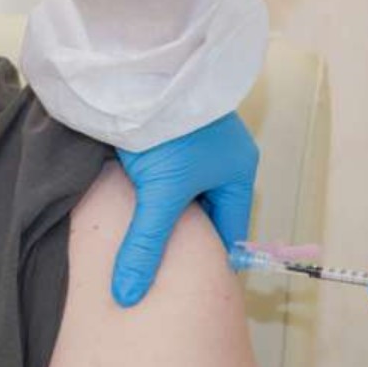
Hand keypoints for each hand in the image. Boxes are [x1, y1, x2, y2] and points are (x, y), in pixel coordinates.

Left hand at [112, 112, 257, 306]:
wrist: (140, 69)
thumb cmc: (167, 128)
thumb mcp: (159, 192)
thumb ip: (145, 245)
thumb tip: (128, 296)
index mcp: (238, 171)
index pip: (229, 230)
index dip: (208, 260)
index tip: (188, 289)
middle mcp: (222, 157)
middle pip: (204, 213)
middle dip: (182, 239)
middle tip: (160, 276)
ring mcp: (195, 142)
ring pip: (180, 194)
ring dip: (161, 215)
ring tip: (140, 247)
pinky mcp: (166, 132)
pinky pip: (162, 175)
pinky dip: (148, 193)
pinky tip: (128, 210)